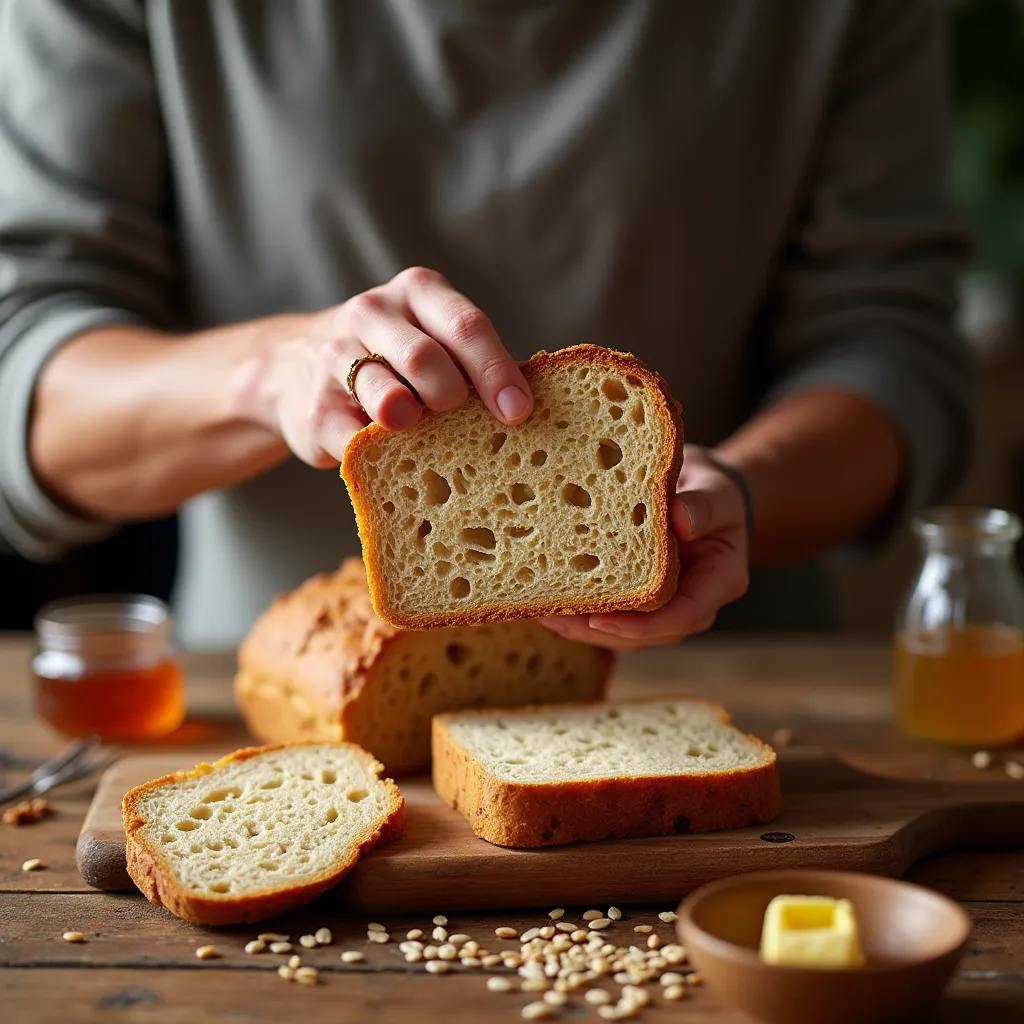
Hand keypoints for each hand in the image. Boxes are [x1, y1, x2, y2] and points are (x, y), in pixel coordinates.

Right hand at [239, 267, 532, 466]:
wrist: (293, 368)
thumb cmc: (395, 359)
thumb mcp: (434, 339)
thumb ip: (473, 364)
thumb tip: (525, 410)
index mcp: (419, 293)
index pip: (465, 327)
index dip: (496, 371)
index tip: (519, 412)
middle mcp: (373, 312)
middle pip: (425, 357)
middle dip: (453, 396)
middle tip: (464, 419)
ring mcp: (336, 356)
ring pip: (386, 395)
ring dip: (413, 421)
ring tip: (420, 430)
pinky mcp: (315, 406)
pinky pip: (355, 439)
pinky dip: (382, 457)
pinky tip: (394, 461)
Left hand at [540, 447, 749, 650]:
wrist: (703, 493)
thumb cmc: (711, 489)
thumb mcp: (716, 488)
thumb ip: (703, 504)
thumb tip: (680, 520)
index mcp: (720, 581)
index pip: (684, 616)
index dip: (641, 625)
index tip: (599, 619)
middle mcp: (692, 603)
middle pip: (646, 634)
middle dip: (597, 630)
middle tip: (552, 614)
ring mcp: (664, 608)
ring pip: (622, 632)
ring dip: (580, 626)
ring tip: (539, 608)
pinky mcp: (639, 602)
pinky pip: (611, 615)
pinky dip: (579, 611)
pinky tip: (545, 596)